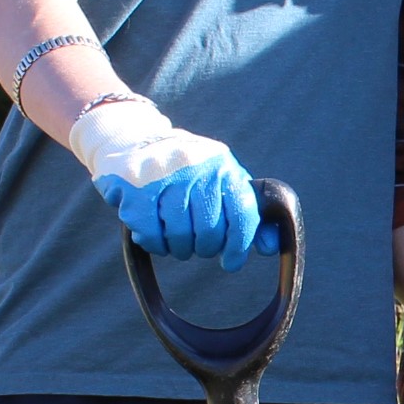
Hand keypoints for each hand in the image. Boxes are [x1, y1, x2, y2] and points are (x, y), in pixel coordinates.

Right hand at [75, 98, 278, 268]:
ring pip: (180, 234)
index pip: (242, 212)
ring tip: (177, 242)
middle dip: (205, 248)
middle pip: (209, 230)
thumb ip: (247, 213)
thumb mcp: (222, 181)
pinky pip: (150, 233)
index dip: (240, 245)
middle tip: (198, 247)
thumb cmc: (187, 171)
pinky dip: (155, 244)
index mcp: (223, 165)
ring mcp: (163, 173)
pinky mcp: (134, 185)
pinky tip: (156, 238)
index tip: (231, 262)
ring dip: (179, 248)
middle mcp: (196, 165)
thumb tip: (269, 247)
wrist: (136, 140)